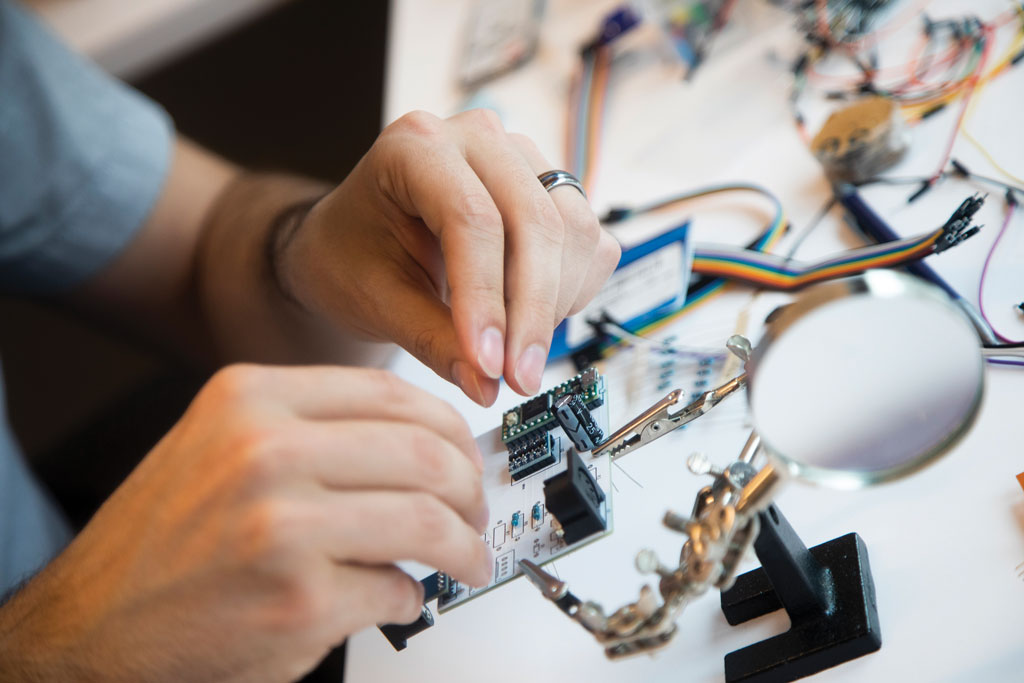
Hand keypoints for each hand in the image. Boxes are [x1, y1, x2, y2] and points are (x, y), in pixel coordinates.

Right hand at [0, 365, 489, 681]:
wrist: (92, 626)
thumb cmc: (162, 541)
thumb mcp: (223, 447)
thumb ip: (316, 431)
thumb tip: (420, 441)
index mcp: (251, 400)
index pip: (393, 395)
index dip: (449, 429)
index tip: (465, 454)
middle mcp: (264, 451)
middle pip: (424, 453)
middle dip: (469, 489)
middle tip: (476, 512)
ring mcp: (282, 526)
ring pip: (427, 519)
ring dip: (463, 546)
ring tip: (465, 558)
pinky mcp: (298, 600)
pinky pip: (397, 588)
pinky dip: (413, 596)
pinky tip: (398, 595)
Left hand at [282, 110, 620, 404]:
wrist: (360, 241)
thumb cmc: (353, 256)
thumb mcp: (377, 301)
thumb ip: (432, 341)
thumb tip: (486, 386)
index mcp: (415, 146)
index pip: (469, 217)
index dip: (485, 297)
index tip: (489, 362)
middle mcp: (478, 139)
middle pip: (534, 223)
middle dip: (530, 313)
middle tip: (516, 377)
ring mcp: (523, 160)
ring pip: (573, 233)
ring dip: (556, 305)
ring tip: (515, 352)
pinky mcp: (554, 191)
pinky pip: (591, 244)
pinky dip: (572, 292)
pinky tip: (531, 320)